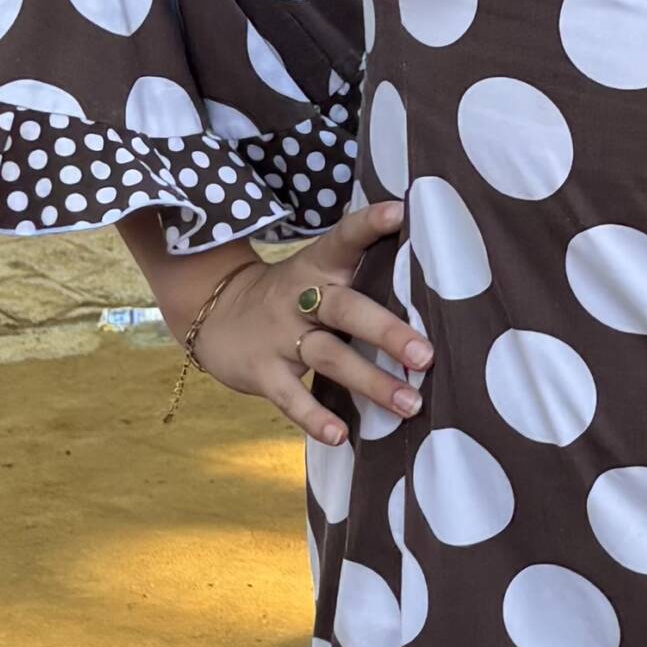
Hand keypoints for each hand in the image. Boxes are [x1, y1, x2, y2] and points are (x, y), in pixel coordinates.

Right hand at [191, 201, 428, 446]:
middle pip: (347, 308)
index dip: (370, 224)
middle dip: (387, 331)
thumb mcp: (318, 272)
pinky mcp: (263, 371)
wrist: (215, 313)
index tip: (400, 212)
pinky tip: (341, 435)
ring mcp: (281, 335)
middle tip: (427, 355)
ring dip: (371, 381)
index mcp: (319, 265)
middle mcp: (302, 296)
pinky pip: (290, 397)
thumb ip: (361, 271)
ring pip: (329, 356)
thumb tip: (430, 280)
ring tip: (410, 403)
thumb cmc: (291, 293)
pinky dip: (314, 417)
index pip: (346, 237)